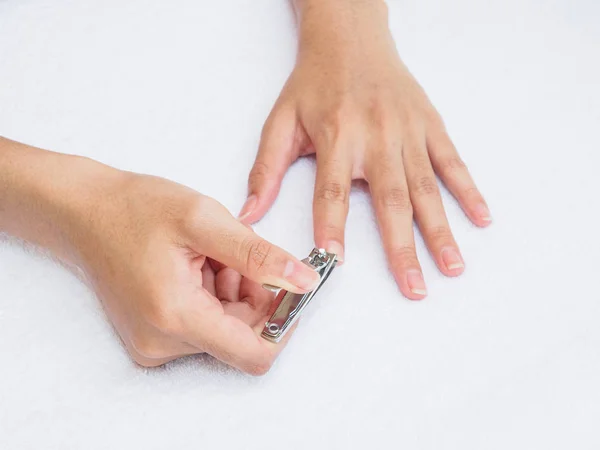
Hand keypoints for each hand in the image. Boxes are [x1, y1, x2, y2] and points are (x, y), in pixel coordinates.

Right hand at [0, 139, 319, 373]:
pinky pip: (204, 327)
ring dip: (233, 292)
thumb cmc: (135, 208)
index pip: (255, 353)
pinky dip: (215, 297)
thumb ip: (259, 255)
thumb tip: (304, 282)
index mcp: (176, 315)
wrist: (84, 212)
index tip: (287, 289)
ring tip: (209, 255)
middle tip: (235, 255)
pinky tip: (198, 266)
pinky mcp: (153, 338)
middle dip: (254, 296)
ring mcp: (154, 345)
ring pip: (226, 329)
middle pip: (242, 336)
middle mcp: (163, 343)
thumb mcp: (204, 219)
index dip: (283, 323)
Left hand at [240, 1, 490, 299]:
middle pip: (389, 200)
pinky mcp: (429, 123)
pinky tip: (481, 218)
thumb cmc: (314, 83)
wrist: (350, 39)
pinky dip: (468, 190)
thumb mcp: (281, 121)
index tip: (334, 263)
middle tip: (414, 288)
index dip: (332, 228)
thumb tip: (248, 213)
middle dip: (402, 248)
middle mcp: (375, 135)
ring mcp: (407, 130)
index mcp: (335, 136)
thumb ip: (265, 169)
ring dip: (441, 230)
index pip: (331, 192)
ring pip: (426, 187)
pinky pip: (451, 160)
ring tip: (452, 267)